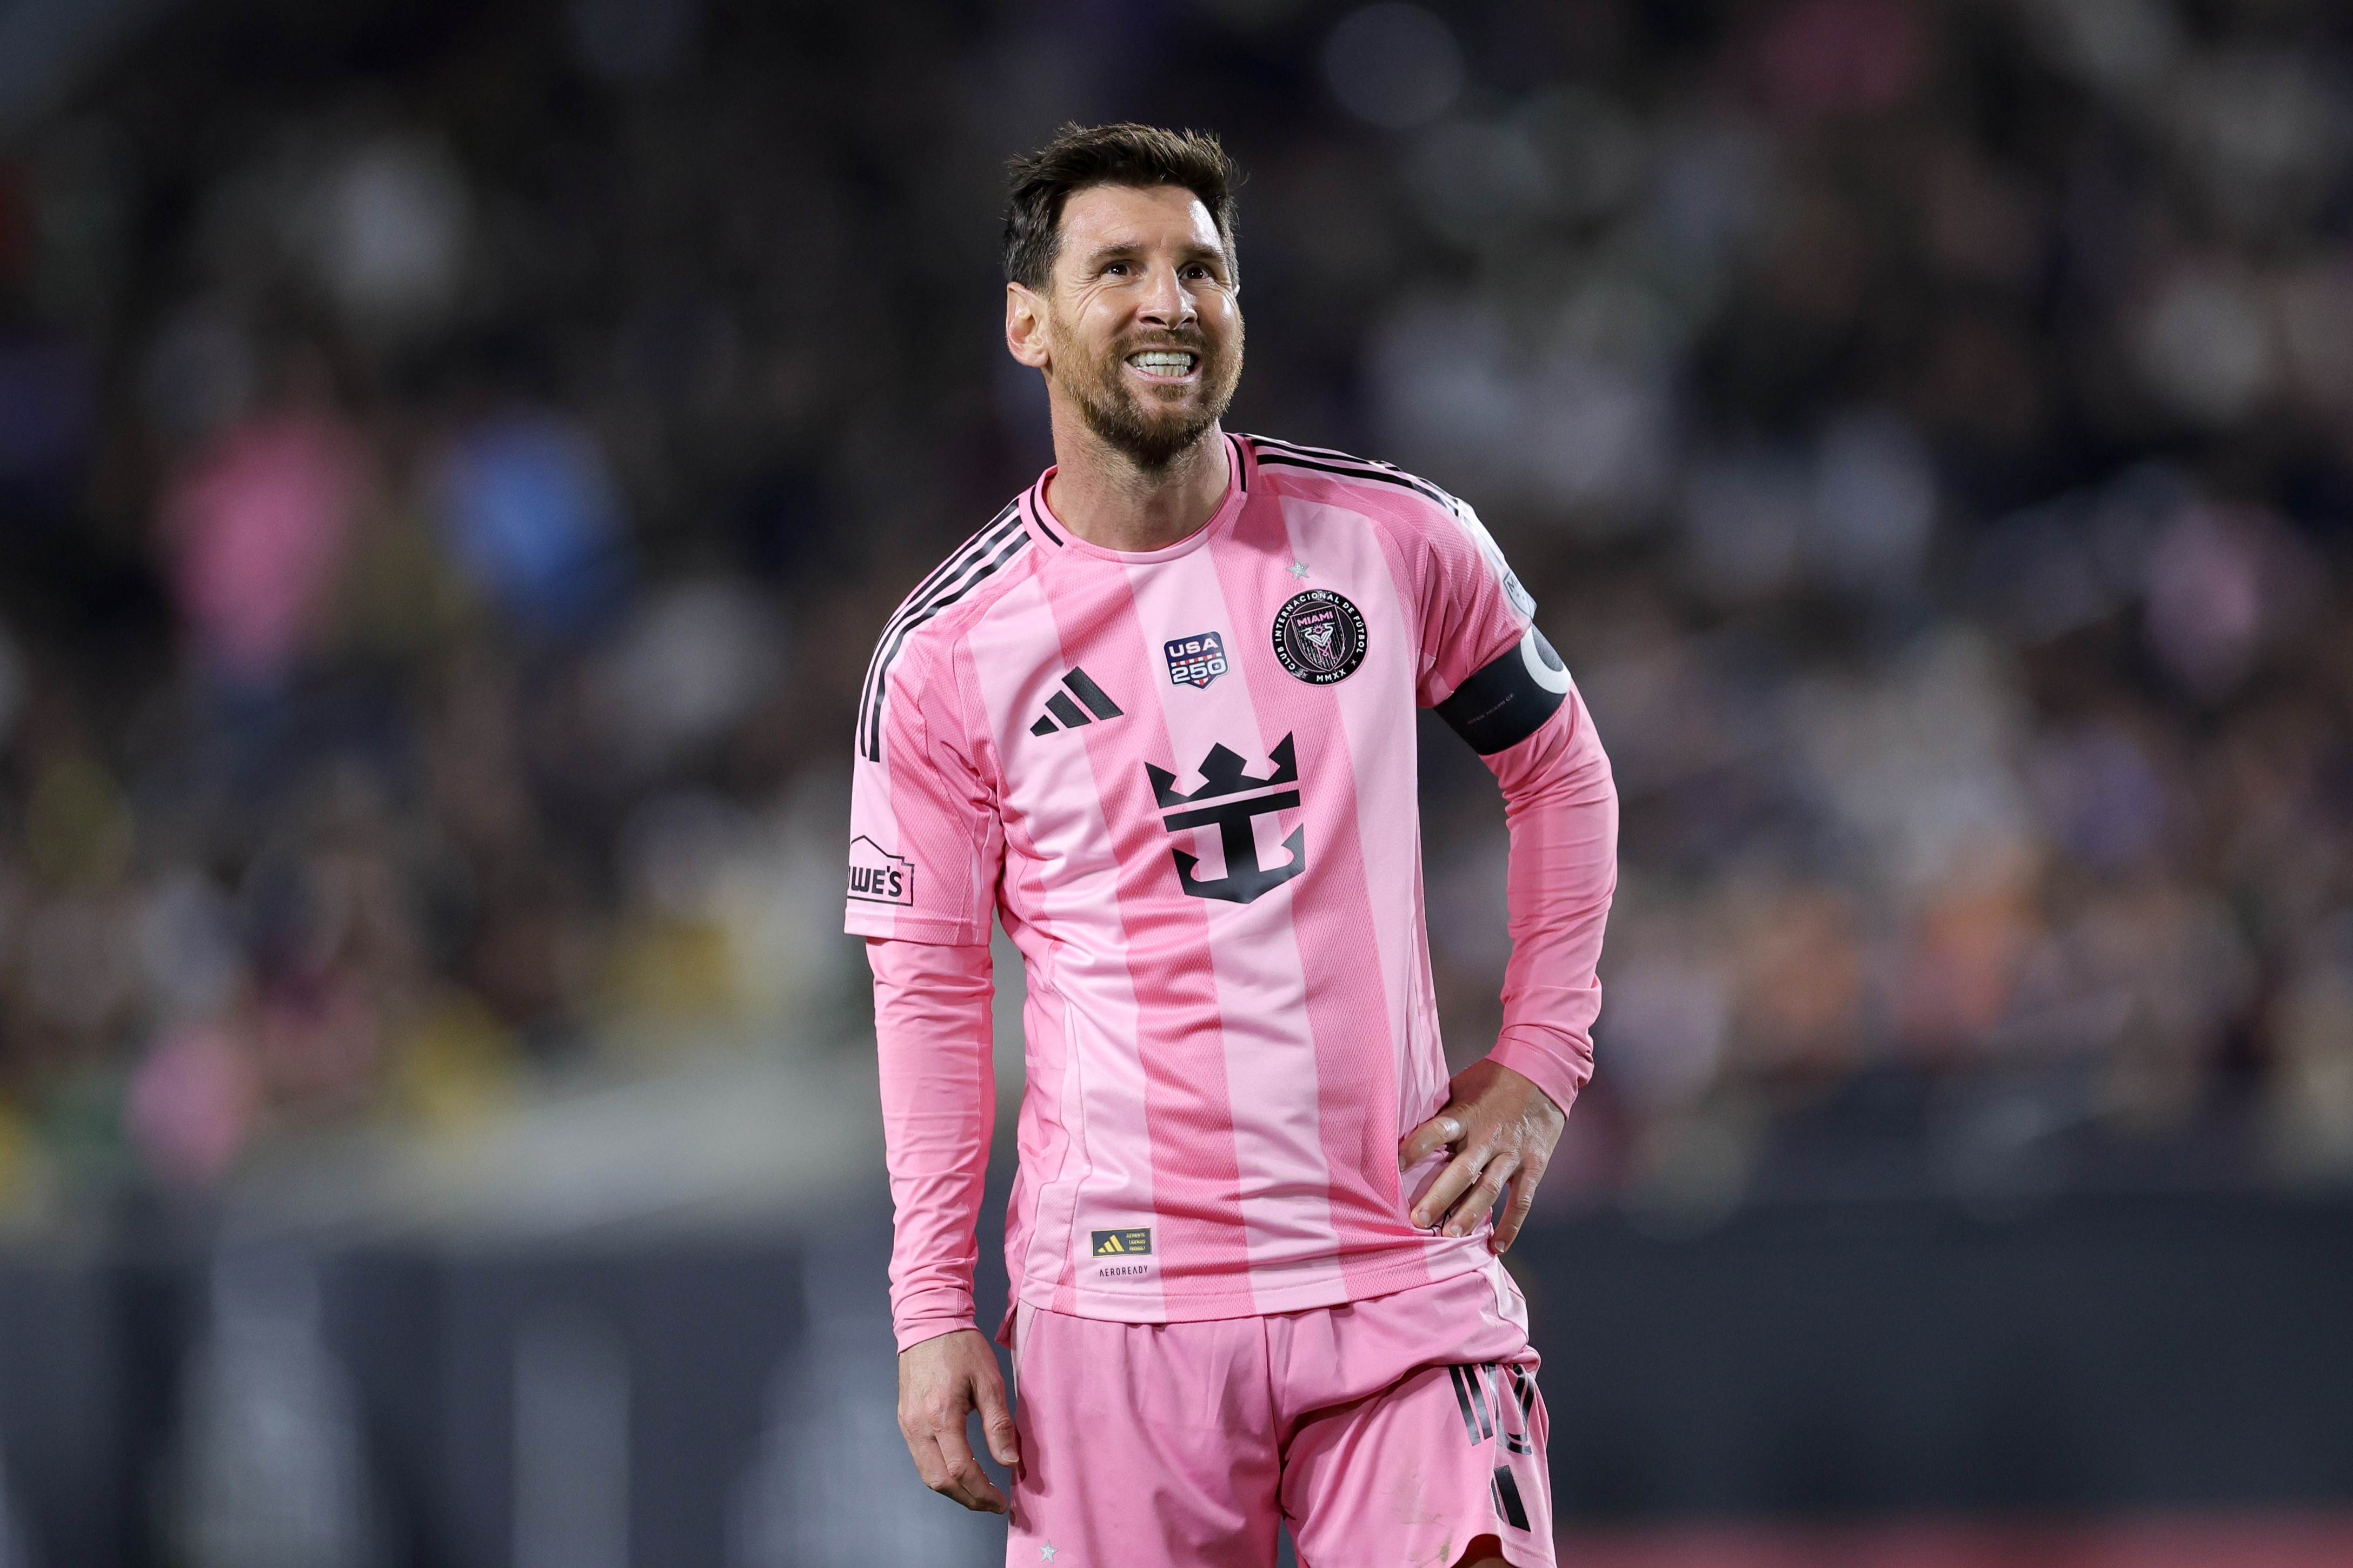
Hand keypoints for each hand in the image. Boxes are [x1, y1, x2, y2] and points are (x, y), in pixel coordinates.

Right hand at [897, 1328, 1019, 1512]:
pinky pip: (921, 1460)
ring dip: (953, 1491)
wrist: (928, 1323)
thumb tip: (1009, 1462)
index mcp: (941, 1416)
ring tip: (979, 1493)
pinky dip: (940, 1474)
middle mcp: (918, 1426)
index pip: (960, 1470)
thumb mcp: (989, 1380)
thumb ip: (999, 1424)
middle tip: (992, 1504)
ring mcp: (907, 1425)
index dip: (982, 1492)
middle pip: (940, 1482)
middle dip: (968, 1499)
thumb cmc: (961, 1347)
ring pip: (927, 1475)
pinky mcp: (905, 1421)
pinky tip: (959, 1472)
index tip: (1001, 1502)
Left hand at [1399, 1059, 1565, 1252]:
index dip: (1416, 1147)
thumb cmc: (1493, 1079)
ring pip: (1489, 1189)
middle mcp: (1489, 1136)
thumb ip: (1441, 1111)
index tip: (1394, 1166)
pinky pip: (1522, 1201)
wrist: (1544, 1073)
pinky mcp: (1533, 1165)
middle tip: (1417, 1220)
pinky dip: (1511, 1225)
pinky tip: (1497, 1246)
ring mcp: (1513, 1153)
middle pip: (1462, 1170)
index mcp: (1467, 1114)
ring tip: (1450, 1237)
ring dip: (1469, 1215)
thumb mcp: (1462, 1087)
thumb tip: (1405, 1128)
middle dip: (1439, 1196)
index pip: (1436, 1131)